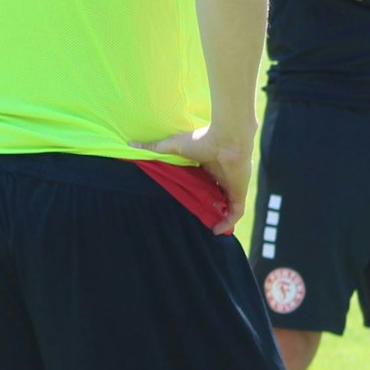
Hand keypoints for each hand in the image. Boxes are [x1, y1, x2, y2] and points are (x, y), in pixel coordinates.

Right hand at [130, 125, 253, 234]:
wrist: (226, 139)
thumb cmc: (202, 139)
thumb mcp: (174, 145)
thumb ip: (154, 148)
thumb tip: (130, 143)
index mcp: (208, 166)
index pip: (204, 182)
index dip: (197, 193)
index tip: (186, 202)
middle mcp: (221, 176)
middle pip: (216, 196)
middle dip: (208, 207)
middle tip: (196, 219)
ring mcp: (231, 185)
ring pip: (228, 206)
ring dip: (220, 217)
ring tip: (208, 228)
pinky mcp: (239, 192)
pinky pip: (236, 212)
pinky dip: (228, 222)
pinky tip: (217, 231)